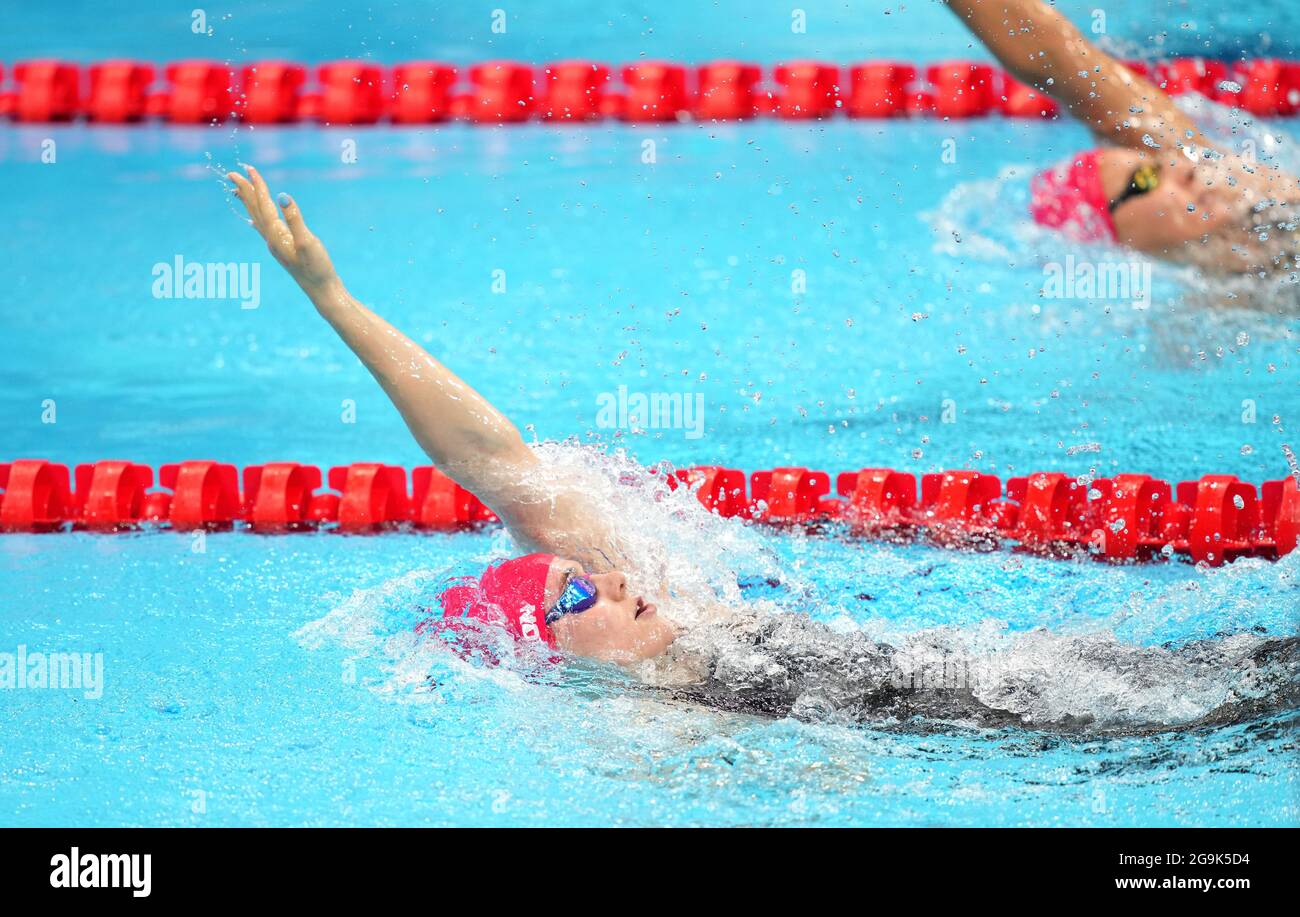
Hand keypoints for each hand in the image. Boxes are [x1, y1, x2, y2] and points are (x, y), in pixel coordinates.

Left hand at [228, 165, 337, 293]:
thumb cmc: (318, 268)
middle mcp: (271, 239)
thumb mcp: (308, 242)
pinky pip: (264, 229)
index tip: (248, 168)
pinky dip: (257, 219)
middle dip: (245, 191)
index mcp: (276, 235)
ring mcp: (275, 245)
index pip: (263, 204)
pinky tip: (254, 220)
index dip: (256, 185)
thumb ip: (295, 219)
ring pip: (257, 218)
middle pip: (254, 210)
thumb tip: (283, 196)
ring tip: (237, 190)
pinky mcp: (282, 250)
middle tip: (232, 173)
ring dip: (248, 202)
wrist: (322, 291)